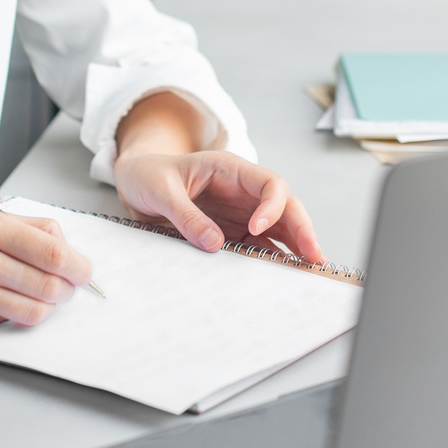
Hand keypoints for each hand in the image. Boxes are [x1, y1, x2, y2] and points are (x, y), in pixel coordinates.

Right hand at [0, 208, 91, 326]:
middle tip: (68, 286)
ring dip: (47, 305)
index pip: (52, 251)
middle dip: (68, 288)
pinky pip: (6, 320)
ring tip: (42, 295)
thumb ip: (24, 228)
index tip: (84, 270)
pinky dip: (15, 312)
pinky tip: (4, 299)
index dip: (78, 265)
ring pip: (34, 310)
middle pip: (49, 284)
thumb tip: (67, 248)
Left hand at [111, 150, 326, 264]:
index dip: (272, 205)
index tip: (256, 228)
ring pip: (278, 229)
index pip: (269, 183)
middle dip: (301, 230)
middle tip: (312, 256)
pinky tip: (279, 276)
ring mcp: (239, 213)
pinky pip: (256, 247)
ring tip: (306, 272)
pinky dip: (269, 261)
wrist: (135, 184)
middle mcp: (242, 192)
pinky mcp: (230, 233)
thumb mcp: (161, 191)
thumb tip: (214, 244)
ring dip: (293, 248)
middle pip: (285, 207)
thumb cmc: (149, 176)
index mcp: (230, 170)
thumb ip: (186, 215)